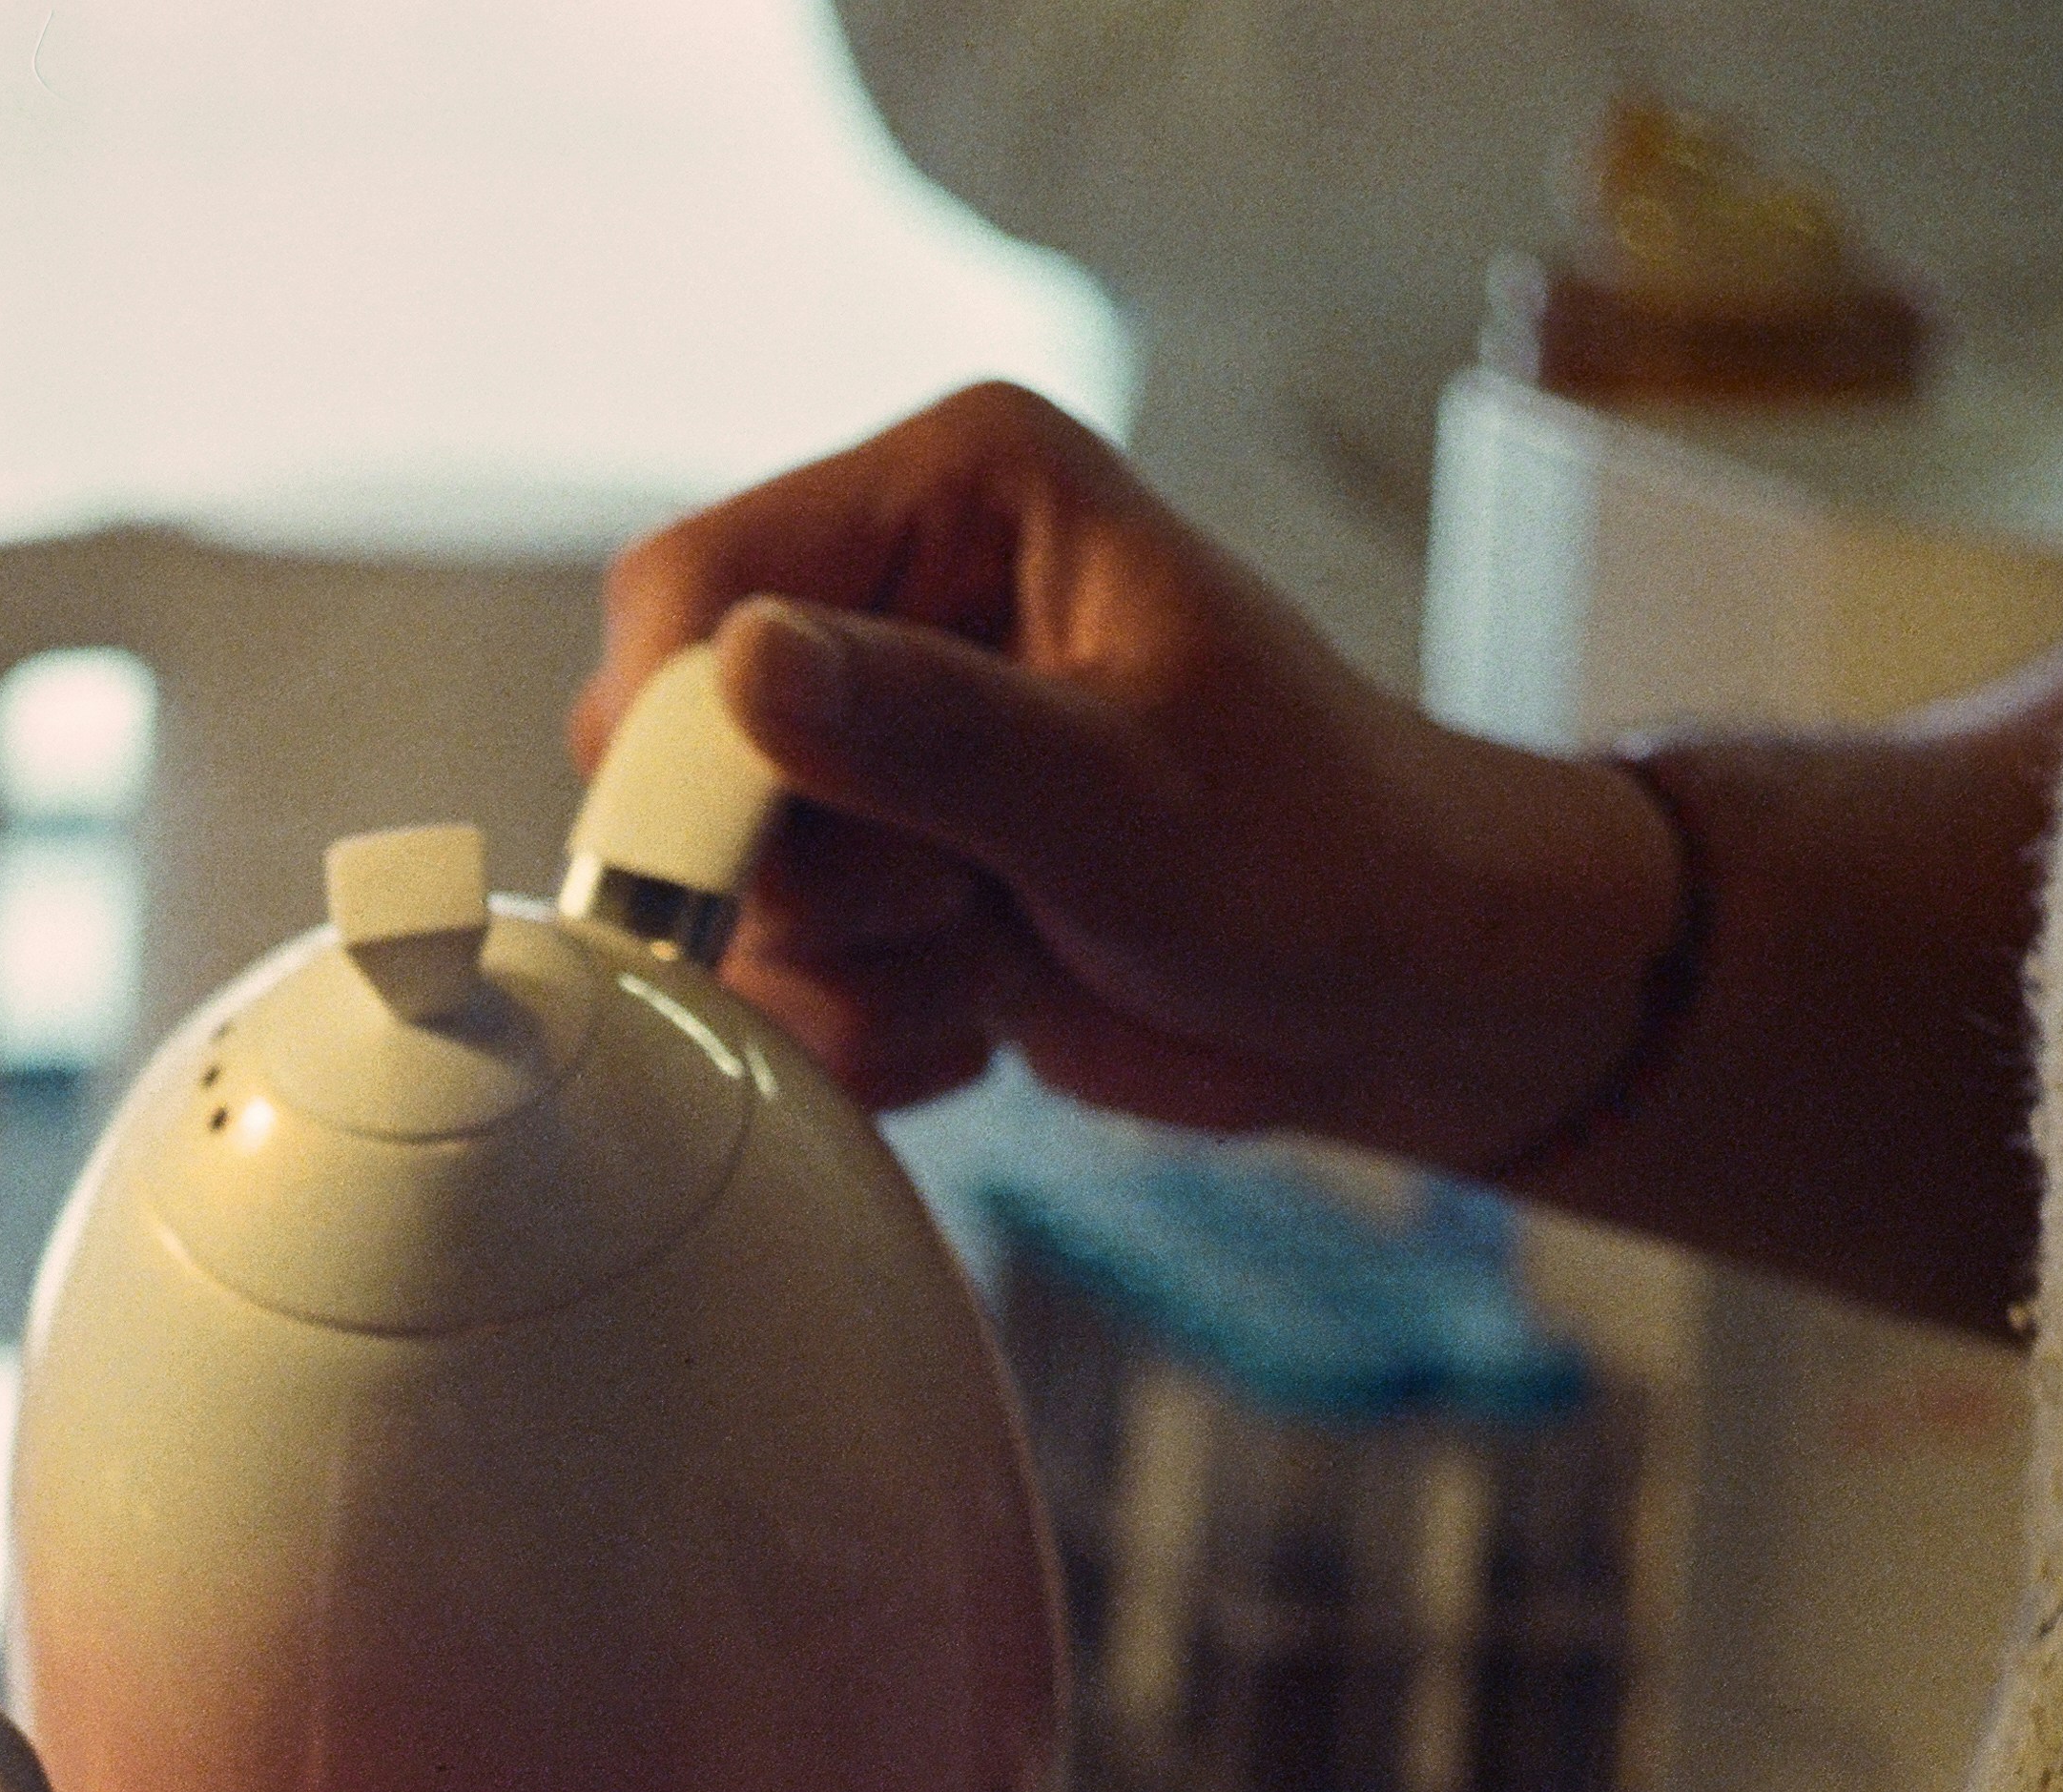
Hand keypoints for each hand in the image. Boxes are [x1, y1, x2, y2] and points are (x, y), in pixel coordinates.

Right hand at [580, 385, 1674, 1170]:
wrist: (1397, 990)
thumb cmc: (1324, 853)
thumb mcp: (1128, 795)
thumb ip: (929, 729)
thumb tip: (739, 665)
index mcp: (954, 494)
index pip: (691, 588)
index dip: (683, 740)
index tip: (755, 860)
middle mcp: (890, 597)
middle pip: (665, 753)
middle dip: (798, 877)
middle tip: (959, 899)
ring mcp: (872, 744)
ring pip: (716, 892)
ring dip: (847, 969)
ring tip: (1000, 951)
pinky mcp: (874, 868)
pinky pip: (769, 975)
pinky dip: (865, 1026)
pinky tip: (989, 1005)